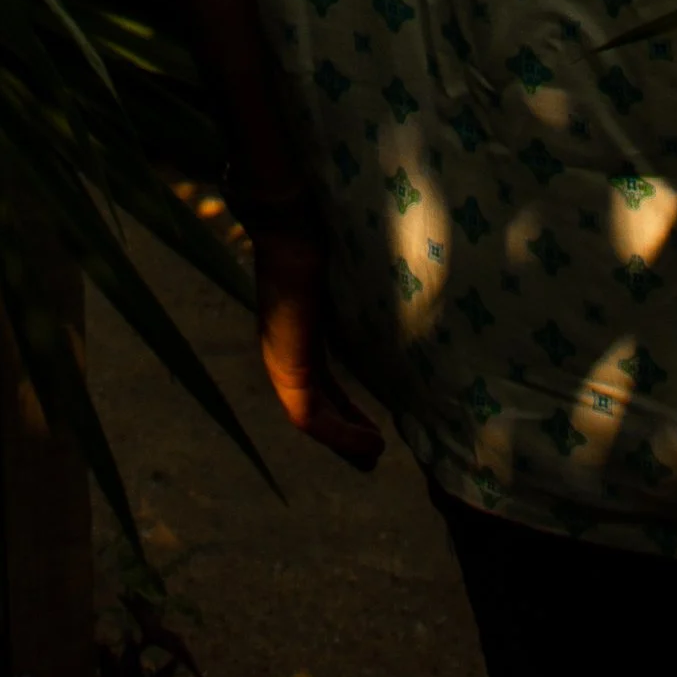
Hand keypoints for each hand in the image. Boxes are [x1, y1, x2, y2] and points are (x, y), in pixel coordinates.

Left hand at [252, 207, 383, 472]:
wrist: (289, 223)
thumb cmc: (316, 237)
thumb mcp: (341, 279)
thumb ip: (356, 295)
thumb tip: (394, 289)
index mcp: (297, 332)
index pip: (321, 380)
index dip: (345, 406)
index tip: (373, 424)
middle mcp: (285, 351)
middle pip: (316, 405)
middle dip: (345, 430)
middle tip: (374, 452)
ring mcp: (282, 361)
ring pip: (313, 419)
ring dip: (344, 440)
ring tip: (375, 454)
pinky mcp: (287, 368)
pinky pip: (312, 418)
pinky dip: (341, 435)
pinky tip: (371, 443)